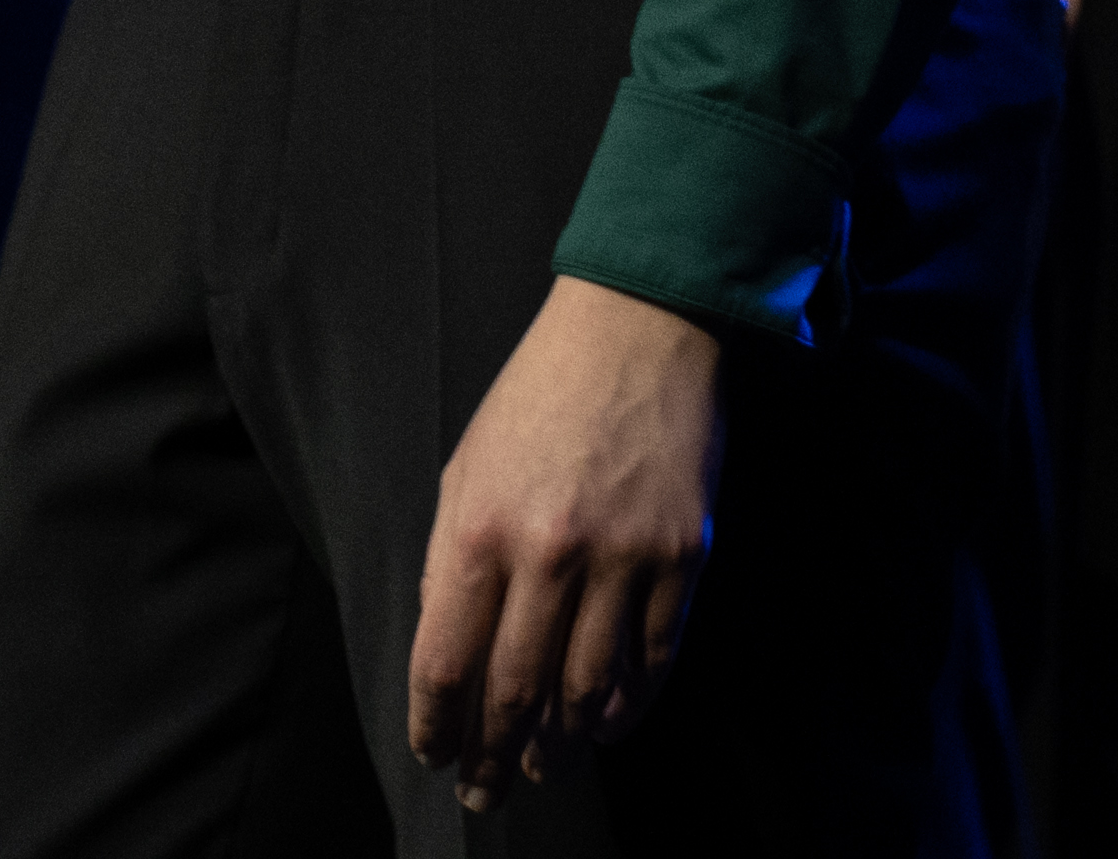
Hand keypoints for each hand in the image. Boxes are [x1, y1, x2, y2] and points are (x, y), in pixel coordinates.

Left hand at [410, 277, 723, 803]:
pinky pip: (654, 658)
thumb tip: (455, 650)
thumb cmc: (542, 394)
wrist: (642, 326)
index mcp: (478, 531)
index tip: (436, 754)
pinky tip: (609, 725)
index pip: (445, 666)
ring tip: (543, 767)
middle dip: (492, 758)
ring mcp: (622, 558)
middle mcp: (548, 555)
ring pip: (587, 693)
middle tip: (485, 792)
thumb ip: (452, 560)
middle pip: (515, 694)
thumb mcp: (467, 466)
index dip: (437, 727)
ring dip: (561, 745)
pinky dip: (630, 705)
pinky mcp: (682, 555)